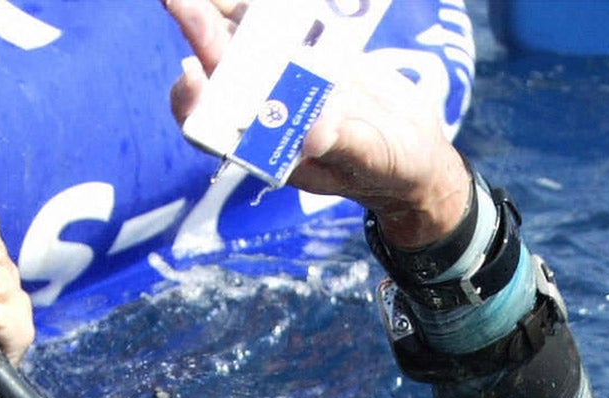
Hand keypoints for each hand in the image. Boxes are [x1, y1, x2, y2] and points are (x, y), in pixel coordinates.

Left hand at [163, 0, 472, 248]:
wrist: (415, 149)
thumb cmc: (390, 171)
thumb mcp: (372, 160)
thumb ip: (343, 145)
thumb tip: (315, 131)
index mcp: (266, 143)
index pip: (212, 124)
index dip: (194, 99)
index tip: (193, 71)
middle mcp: (265, 106)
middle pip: (219, 66)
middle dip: (198, 29)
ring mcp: (285, 74)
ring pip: (242, 34)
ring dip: (222, 5)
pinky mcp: (308, 50)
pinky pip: (280, 21)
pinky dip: (267, 4)